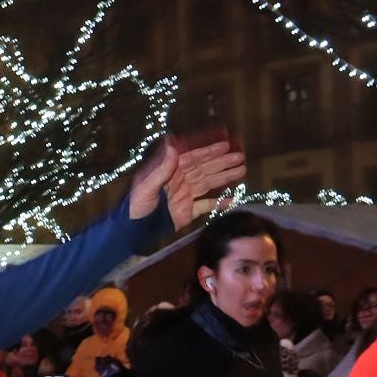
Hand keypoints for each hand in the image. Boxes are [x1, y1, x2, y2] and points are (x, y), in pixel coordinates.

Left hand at [129, 135, 247, 227]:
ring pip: (208, 184)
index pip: (193, 158)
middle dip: (222, 163)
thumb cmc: (135, 207)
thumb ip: (161, 168)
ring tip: (242, 170)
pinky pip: (205, 206)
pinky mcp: (186, 212)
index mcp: (170, 173)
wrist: (134, 231)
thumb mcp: (146, 187)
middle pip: (204, 169)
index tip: (225, 145)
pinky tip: (232, 200)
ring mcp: (184, 196)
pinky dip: (218, 203)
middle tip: (240, 157)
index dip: (209, 151)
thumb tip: (171, 145)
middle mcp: (179, 181)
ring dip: (224, 177)